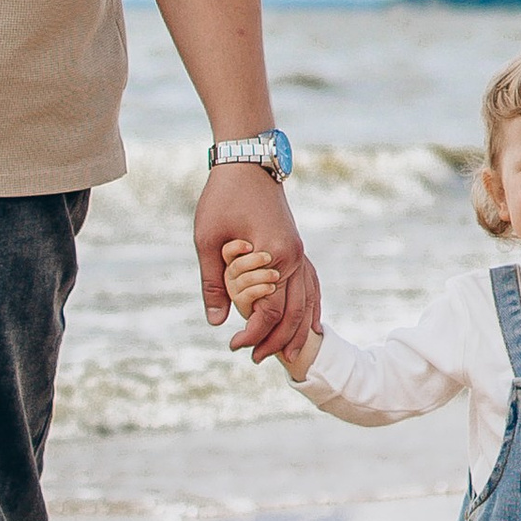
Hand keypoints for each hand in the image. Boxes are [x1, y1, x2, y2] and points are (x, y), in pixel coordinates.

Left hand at [198, 164, 319, 359]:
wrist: (246, 160)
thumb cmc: (223, 196)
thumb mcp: (208, 240)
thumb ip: (213, 283)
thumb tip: (217, 322)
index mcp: (273, 254)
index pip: (269, 308)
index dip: (252, 332)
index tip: (233, 346)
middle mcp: (293, 255)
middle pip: (292, 310)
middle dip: (276, 339)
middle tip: (255, 359)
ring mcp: (298, 251)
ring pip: (307, 299)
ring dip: (297, 329)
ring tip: (287, 356)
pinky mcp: (296, 246)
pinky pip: (311, 283)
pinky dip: (312, 306)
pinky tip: (311, 324)